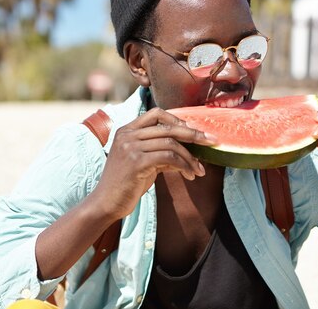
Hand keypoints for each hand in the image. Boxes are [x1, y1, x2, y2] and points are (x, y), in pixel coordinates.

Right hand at [87, 107, 216, 219]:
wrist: (106, 203)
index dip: (177, 120)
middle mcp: (127, 134)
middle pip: (168, 127)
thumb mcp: (144, 162)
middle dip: (193, 134)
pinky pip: (169, 158)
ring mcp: (130, 147)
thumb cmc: (126, 184)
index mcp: (127, 130)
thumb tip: (187, 151)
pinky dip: (184, 166)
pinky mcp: (136, 162)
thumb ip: (160, 152)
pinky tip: (190, 175)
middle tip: (211, 141)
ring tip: (199, 170)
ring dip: (190, 157)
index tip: (194, 130)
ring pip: (171, 143)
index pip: (156, 113)